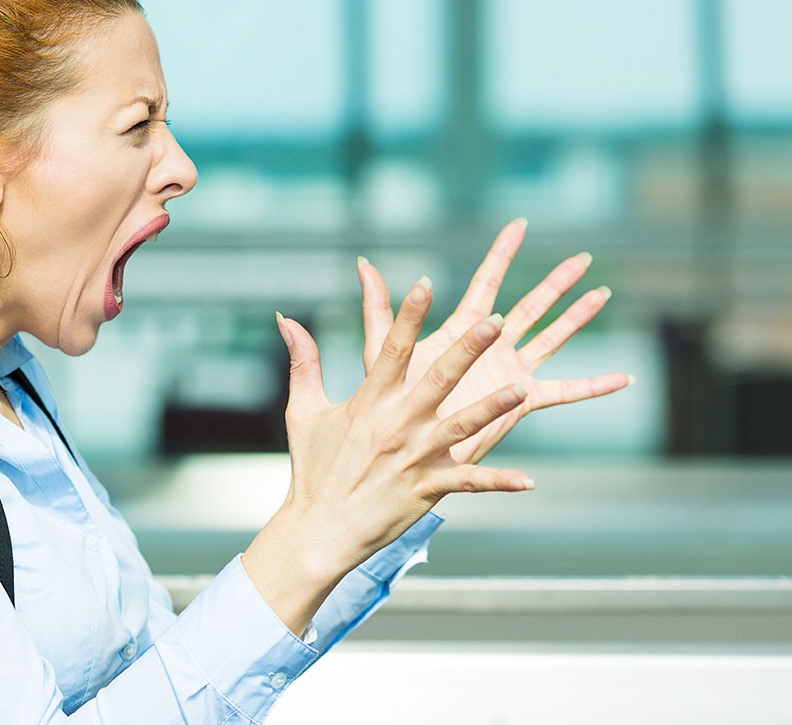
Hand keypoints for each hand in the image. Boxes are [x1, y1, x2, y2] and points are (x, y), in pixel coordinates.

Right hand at [243, 280, 533, 634]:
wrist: (319, 530)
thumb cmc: (312, 470)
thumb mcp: (302, 411)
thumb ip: (303, 361)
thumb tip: (284, 317)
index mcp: (369, 402)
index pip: (391, 349)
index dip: (409, 315)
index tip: (426, 282)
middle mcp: (396, 425)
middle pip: (437, 379)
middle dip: (467, 349)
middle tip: (494, 321)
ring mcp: (414, 458)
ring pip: (461, 427)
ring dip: (493, 408)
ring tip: (521, 388)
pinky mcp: (427, 489)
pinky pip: (468, 484)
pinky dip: (498, 482)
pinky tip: (529, 480)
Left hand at [356, 218, 632, 464]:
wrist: (399, 450)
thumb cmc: (385, 404)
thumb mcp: (380, 350)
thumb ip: (377, 307)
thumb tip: (363, 262)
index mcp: (460, 331)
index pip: (485, 282)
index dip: (501, 253)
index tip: (519, 224)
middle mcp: (489, 348)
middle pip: (530, 305)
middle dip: (556, 281)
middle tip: (583, 257)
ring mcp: (508, 373)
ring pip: (552, 337)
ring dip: (577, 318)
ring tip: (604, 294)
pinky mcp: (520, 402)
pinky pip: (564, 392)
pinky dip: (594, 386)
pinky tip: (623, 379)